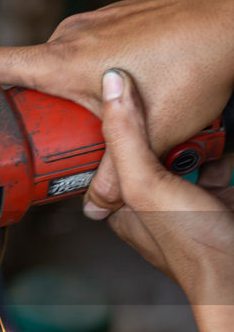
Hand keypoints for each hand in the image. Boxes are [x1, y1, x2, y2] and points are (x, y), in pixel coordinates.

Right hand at [0, 0, 233, 214]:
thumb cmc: (196, 66)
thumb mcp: (154, 137)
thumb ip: (117, 177)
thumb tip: (94, 205)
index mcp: (62, 62)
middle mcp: (69, 36)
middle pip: (22, 75)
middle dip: (23, 110)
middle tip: (36, 138)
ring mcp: (92, 23)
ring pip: (59, 65)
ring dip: (65, 96)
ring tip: (92, 122)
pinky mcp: (114, 18)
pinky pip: (85, 51)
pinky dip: (90, 77)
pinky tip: (124, 94)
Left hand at [98, 68, 233, 305]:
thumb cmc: (194, 245)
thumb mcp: (147, 184)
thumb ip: (126, 137)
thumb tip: (111, 85)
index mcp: (123, 206)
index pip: (108, 156)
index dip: (114, 127)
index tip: (120, 92)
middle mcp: (153, 204)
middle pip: (151, 150)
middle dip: (164, 126)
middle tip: (169, 96)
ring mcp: (190, 202)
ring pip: (187, 154)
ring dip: (196, 135)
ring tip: (200, 112)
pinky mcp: (221, 200)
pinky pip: (219, 164)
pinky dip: (223, 149)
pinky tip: (224, 135)